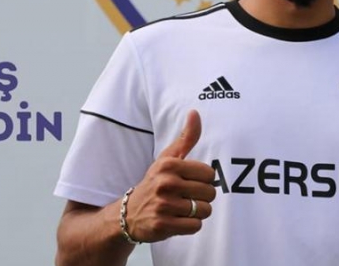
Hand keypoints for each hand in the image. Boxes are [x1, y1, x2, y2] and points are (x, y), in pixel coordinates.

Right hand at [124, 110, 216, 242]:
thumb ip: (186, 138)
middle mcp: (165, 184)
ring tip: (182, 209)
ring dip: (197, 212)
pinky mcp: (163, 225)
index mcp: (169, 165)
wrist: (128, 213)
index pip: (210, 174)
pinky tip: (177, 220)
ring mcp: (163, 206)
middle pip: (210, 193)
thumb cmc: (155, 182)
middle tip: (186, 197)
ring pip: (205, 210)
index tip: (190, 182)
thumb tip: (195, 113)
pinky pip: (195, 226)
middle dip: (202, 197)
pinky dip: (190, 225)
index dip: (204, 180)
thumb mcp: (167, 158)